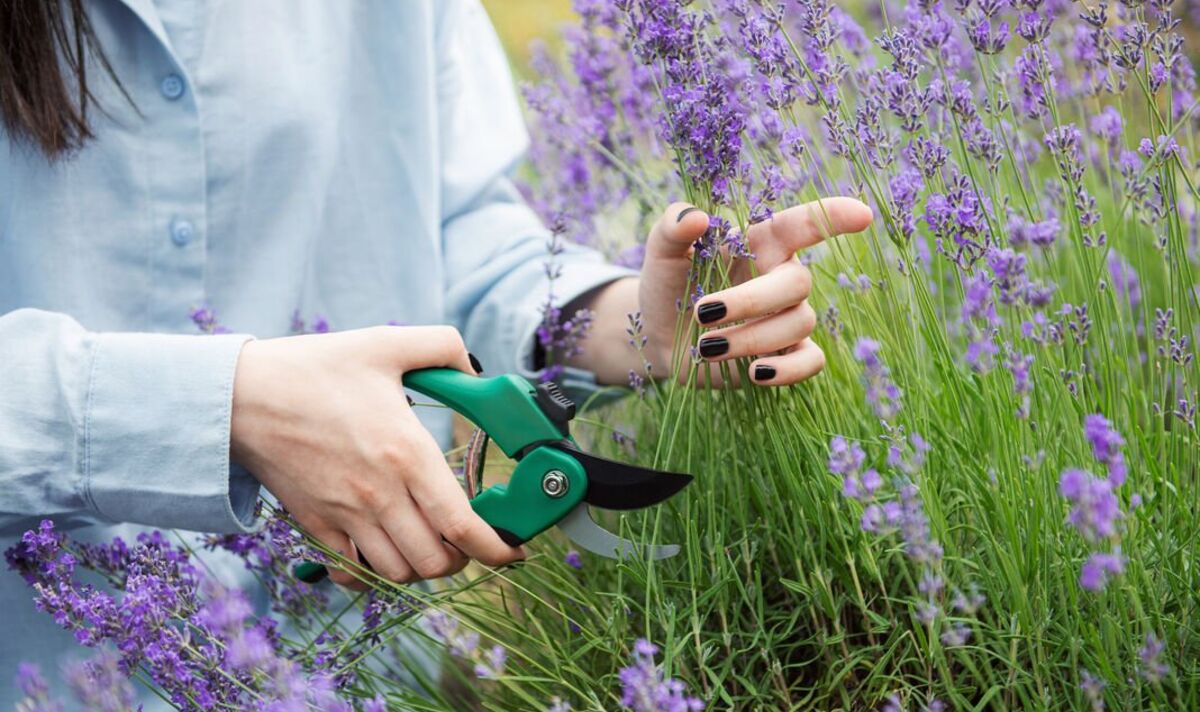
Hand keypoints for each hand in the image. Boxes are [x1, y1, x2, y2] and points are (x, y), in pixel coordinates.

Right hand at [230, 326, 523, 589]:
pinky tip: (383, 549)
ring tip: (430, 543)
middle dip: (463, 559)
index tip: (512, 551)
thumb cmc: (314, 368)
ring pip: (399, 572)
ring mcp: (346, 515)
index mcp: (406, 453)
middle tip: (468, 539)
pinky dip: (375, 572)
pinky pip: (353, 572)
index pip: (462, 525)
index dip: (496, 549)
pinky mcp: (316, 525)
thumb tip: (474, 369)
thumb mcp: (385, 343)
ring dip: (423, 566)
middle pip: (435, 561)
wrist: (243, 394)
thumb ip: (441, 346)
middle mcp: (380, 494)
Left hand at [636, 198, 872, 385]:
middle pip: (797, 282)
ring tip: (706, 346)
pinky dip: (788, 370)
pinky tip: (756, 373)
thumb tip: (693, 217)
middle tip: (702, 312)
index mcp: (760, 243)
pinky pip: (810, 361)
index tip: (862, 215)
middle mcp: (781, 277)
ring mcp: (786, 317)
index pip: (802, 224)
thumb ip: (671, 228)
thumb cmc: (668, 284)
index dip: (833, 217)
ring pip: (798, 322)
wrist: (659, 335)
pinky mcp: (784, 354)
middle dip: (751, 300)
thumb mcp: (661, 252)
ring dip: (750, 337)